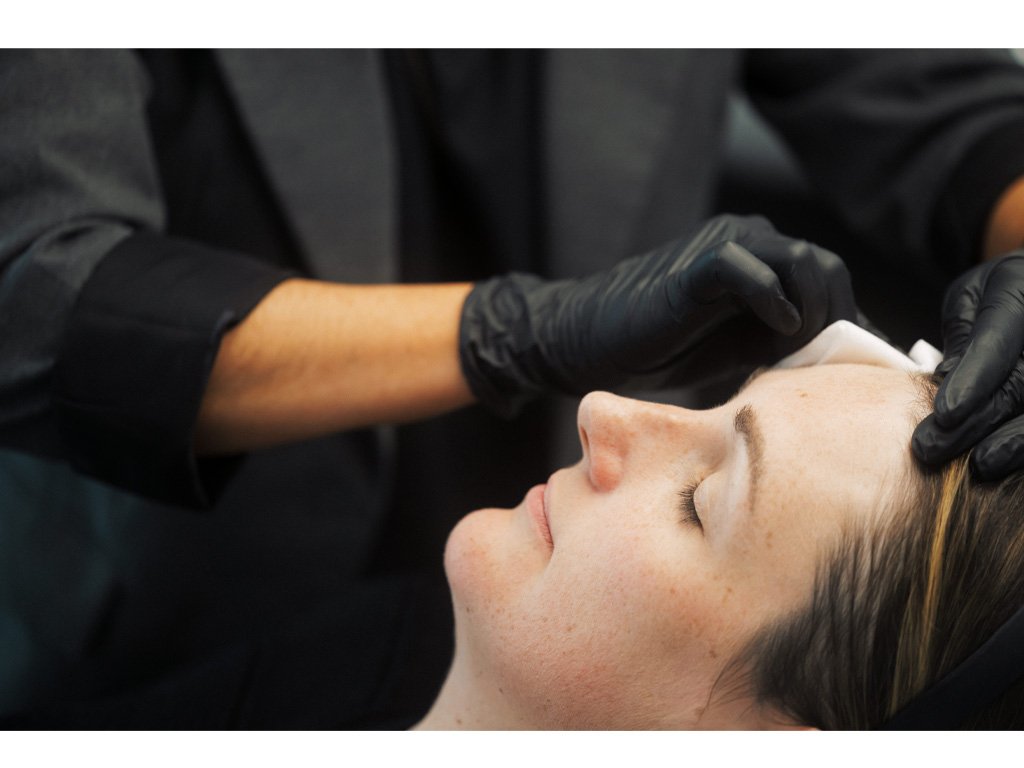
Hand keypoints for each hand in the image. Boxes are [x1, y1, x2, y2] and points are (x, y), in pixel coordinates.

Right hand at [460, 214, 857, 416]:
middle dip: (837, 317)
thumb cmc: (662, 347)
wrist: (591, 341)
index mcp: (761, 258)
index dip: (849, 322)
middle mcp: (748, 241)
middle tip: (823, 363)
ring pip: (798, 258)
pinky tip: (777, 331)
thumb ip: (788, 343)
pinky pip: (744, 266)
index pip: (828, 279)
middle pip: (824, 266)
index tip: (854, 368)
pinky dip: (770, 297)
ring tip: (799, 351)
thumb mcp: (741, 348)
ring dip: (813, 310)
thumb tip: (847, 364)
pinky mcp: (693, 267)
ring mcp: (721, 249)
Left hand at [913, 250, 1023, 478]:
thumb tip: (947, 382)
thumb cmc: (996, 292)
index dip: (975, 380)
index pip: (998, 341)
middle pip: (1021, 383)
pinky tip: (1004, 461)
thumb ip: (963, 334)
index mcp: (1020, 286)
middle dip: (978, 421)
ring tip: (978, 467)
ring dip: (1013, 442)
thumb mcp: (970, 297)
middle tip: (931, 449)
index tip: (945, 413)